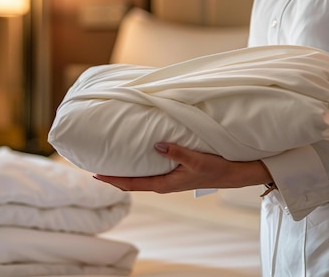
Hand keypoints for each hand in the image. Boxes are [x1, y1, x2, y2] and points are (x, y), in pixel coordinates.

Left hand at [93, 142, 272, 192]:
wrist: (233, 174)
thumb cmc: (216, 168)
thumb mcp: (196, 159)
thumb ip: (176, 152)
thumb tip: (155, 144)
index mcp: (164, 184)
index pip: (131, 184)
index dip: (112, 180)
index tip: (95, 175)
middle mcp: (162, 184)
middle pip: (131, 183)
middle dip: (113, 177)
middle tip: (94, 168)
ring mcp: (167, 180)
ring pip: (139, 178)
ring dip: (123, 172)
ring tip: (109, 162)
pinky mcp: (173, 174)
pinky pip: (148, 173)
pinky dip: (136, 168)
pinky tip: (133, 159)